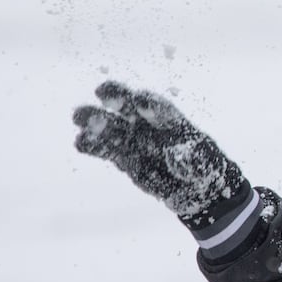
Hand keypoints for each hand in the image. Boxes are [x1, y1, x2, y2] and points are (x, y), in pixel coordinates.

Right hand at [73, 81, 246, 223]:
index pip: (162, 111)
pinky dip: (94, 146)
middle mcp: (151, 127)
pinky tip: (80, 142)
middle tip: (101, 92)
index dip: (151, 105)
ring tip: (78, 118)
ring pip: (114, 128)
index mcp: (174, 123)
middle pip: (132, 109)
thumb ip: (192, 160)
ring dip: (96, 121)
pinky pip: (107, 150)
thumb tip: (179, 155)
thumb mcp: (203, 166)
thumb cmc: (204, 169)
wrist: (195, 190)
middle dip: (117, 99)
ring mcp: (136, 141)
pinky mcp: (125, 158)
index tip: (138, 100)